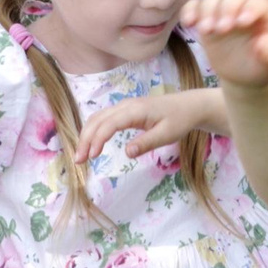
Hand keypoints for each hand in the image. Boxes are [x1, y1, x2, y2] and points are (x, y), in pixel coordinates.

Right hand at [77, 82, 225, 166]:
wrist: (189, 106)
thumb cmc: (180, 120)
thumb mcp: (167, 135)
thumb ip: (147, 143)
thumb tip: (127, 153)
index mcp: (135, 110)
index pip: (108, 124)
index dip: (97, 140)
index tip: (92, 157)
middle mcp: (126, 106)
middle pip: (97, 120)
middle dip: (85, 139)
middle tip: (79, 161)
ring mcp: (125, 107)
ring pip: (98, 118)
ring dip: (86, 134)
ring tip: (82, 155)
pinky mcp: (126, 111)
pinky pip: (104, 118)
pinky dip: (94, 130)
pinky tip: (92, 143)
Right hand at [180, 0, 267, 86]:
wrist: (245, 74)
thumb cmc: (262, 66)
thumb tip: (261, 44)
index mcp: (265, 15)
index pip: (260, 2)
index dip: (252, 7)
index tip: (242, 23)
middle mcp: (245, 7)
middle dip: (227, 8)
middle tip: (222, 29)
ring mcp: (224, 11)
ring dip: (207, 10)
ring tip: (205, 30)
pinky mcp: (207, 18)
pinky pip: (196, 6)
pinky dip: (189, 10)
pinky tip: (188, 23)